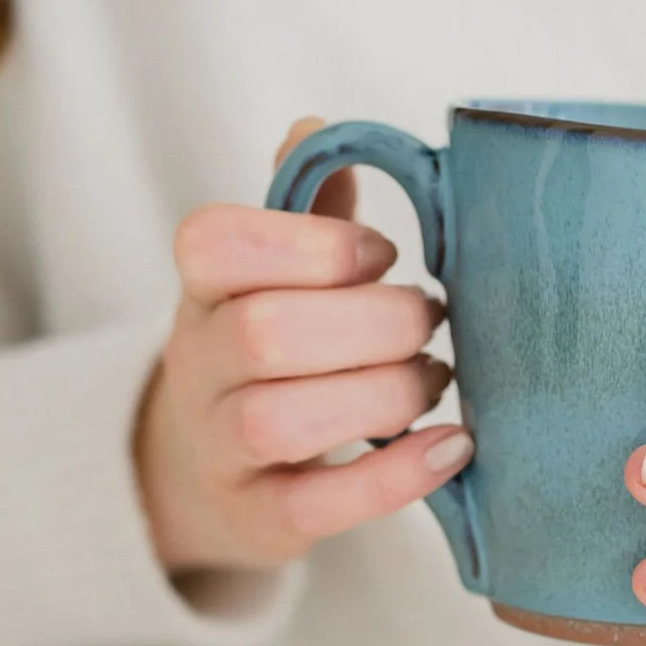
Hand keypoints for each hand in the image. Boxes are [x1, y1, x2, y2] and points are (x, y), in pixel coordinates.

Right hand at [136, 119, 470, 576]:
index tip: (382, 255)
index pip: (217, 244)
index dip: (313, 243)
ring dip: (385, 396)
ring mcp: (219, 447)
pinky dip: (395, 477)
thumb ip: (303, 206)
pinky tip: (451, 447)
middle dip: (374, 323)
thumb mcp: (274, 272)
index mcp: (201, 285)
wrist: (215, 469)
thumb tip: (316, 128)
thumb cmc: (274, 348)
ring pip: (282, 420)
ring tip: (434, 380)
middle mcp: (194, 363)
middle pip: (264, 333)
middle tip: (430, 320)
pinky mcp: (258, 517)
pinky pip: (317, 505)